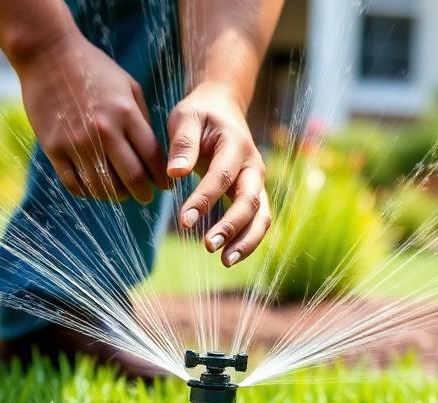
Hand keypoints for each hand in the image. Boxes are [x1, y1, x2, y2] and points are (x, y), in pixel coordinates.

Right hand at [18, 34, 168, 202]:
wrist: (48, 55)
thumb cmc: (93, 69)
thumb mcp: (128, 86)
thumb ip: (142, 120)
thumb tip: (153, 155)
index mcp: (126, 114)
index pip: (152, 158)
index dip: (162, 178)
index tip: (166, 186)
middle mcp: (104, 131)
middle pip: (132, 178)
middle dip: (144, 194)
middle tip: (146, 197)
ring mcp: (77, 142)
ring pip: (104, 187)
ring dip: (117, 196)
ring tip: (121, 194)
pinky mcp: (54, 148)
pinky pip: (75, 184)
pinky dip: (89, 192)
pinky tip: (96, 189)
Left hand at [168, 83, 270, 266]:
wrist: (222, 106)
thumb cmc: (200, 113)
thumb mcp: (185, 117)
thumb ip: (182, 144)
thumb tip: (175, 173)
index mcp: (236, 145)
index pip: (222, 177)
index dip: (205, 200)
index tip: (184, 221)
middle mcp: (253, 166)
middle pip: (249, 201)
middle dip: (231, 226)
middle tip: (207, 246)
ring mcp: (256, 182)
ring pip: (261, 216)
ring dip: (247, 241)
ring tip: (225, 261)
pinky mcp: (253, 194)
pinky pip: (257, 221)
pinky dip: (247, 240)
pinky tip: (228, 257)